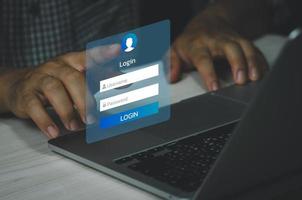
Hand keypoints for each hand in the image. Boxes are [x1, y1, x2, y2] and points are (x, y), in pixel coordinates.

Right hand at [4, 44, 119, 137]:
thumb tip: (120, 91)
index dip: (103, 53)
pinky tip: (54, 131)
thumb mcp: (75, 80)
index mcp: (71, 62)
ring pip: (54, 90)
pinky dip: (45, 120)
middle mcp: (56, 67)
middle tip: (92, 118)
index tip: (117, 50)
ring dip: (66, 111)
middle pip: (72, 78)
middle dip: (84, 100)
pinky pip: (34, 106)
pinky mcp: (26, 94)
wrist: (19, 86)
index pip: (89, 56)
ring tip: (74, 126)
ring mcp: (39, 79)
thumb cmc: (56, 84)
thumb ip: (95, 84)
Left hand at [170, 13, 267, 90]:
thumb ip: (172, 64)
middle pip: (230, 48)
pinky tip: (264, 73)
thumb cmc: (190, 41)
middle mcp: (216, 40)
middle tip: (241, 81)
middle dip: (237, 63)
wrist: (208, 21)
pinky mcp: (242, 41)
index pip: (204, 59)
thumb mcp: (175, 50)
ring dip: (252, 62)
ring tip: (256, 78)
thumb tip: (170, 78)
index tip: (214, 89)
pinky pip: (254, 49)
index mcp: (198, 45)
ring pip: (245, 46)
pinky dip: (261, 60)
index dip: (209, 74)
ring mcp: (232, 39)